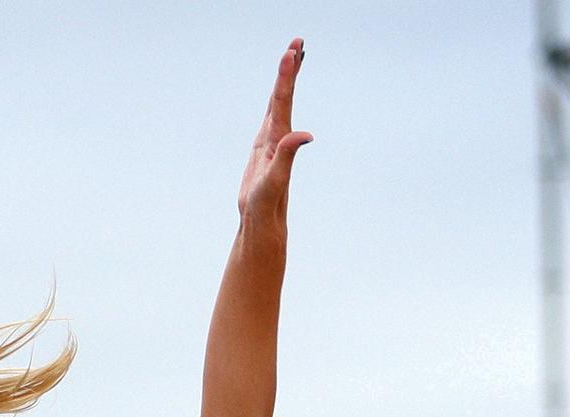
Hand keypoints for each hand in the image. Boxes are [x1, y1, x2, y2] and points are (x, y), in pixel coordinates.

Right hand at [237, 39, 312, 222]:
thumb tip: (306, 135)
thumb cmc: (267, 204)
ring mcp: (271, 141)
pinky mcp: (263, 150)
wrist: (263, 221)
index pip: (283, 100)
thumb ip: (288, 155)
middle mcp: (278, 135)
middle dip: (290, 69)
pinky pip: (269, 118)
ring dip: (284, 81)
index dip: (287, 75)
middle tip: (297, 42)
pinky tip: (276, 98)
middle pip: (284, 95)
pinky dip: (273, 103)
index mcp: (280, 137)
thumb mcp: (276, 179)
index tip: (292, 51)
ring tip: (291, 59)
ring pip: (278, 104)